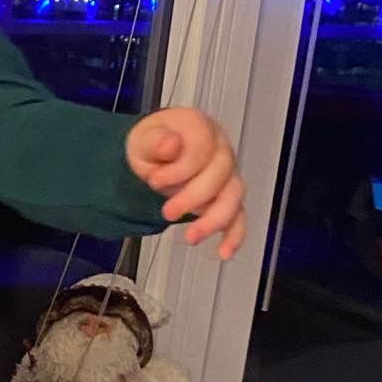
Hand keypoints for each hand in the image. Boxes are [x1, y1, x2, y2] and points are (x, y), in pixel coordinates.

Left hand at [126, 107, 245, 259]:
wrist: (153, 157)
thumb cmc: (151, 145)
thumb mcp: (143, 139)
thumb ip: (156, 140)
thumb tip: (171, 145)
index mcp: (201, 128)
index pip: (202, 148)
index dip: (180, 169)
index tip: (154, 181)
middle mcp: (220, 150)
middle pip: (220, 174)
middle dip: (193, 197)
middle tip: (168, 212)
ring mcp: (226, 175)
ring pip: (233, 197)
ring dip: (214, 219)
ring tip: (191, 237)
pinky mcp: (225, 199)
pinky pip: (238, 217)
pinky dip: (234, 236)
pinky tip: (224, 252)